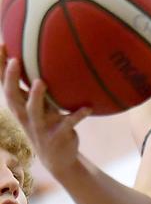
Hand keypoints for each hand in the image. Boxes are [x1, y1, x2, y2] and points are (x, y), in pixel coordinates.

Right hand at [0, 47, 90, 176]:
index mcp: (20, 106)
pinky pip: (69, 124)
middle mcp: (26, 116)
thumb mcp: (40, 105)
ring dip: (37, 97)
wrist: (58, 158)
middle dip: (12, 79)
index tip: (2, 44)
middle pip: (13, 97)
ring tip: (40, 82)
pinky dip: (78, 115)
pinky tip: (89, 107)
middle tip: (15, 61)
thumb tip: (44, 55)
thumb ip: (37, 86)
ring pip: (35, 111)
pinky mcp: (58, 136)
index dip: (1, 66)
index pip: (5, 84)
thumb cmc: (48, 122)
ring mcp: (41, 127)